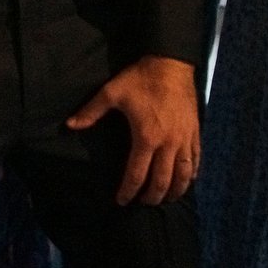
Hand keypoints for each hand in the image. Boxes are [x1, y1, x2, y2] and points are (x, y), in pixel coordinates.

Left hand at [66, 54, 198, 203]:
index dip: (128, 191)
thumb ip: (91, 112)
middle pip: (162, 181)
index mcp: (146, 138)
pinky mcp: (195, 133)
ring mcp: (184, 140)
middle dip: (152, 197)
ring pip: (184, 175)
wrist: (171, 64)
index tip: (122, 201)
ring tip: (166, 199)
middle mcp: (168, 144)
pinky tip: (188, 180)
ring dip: (175, 191)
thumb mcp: (111, 93)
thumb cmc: (140, 79)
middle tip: (144, 203)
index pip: (137, 174)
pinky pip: (196, 160)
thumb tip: (70, 125)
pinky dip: (192, 174)